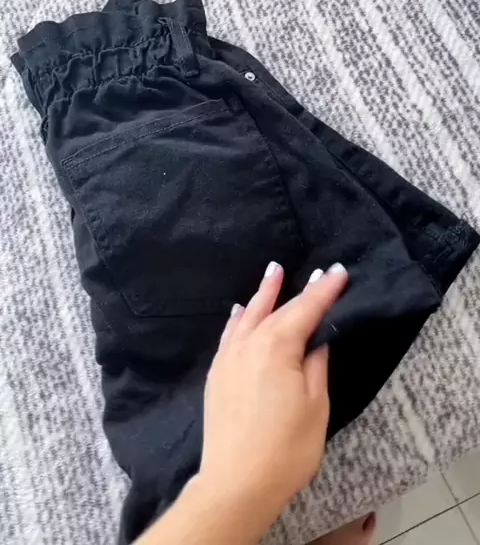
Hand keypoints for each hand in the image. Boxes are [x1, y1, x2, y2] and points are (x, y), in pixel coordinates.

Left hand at [198, 261, 348, 529]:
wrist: (236, 484)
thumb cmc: (285, 448)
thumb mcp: (315, 405)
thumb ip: (316, 365)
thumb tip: (317, 341)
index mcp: (277, 346)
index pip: (306, 309)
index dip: (325, 290)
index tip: (339, 271)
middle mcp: (249, 343)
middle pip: (277, 308)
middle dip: (297, 289)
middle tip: (313, 269)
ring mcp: (229, 358)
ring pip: (248, 315)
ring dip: (263, 294)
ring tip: (273, 272)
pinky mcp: (217, 375)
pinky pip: (230, 334)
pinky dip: (238, 318)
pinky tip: (240, 311)